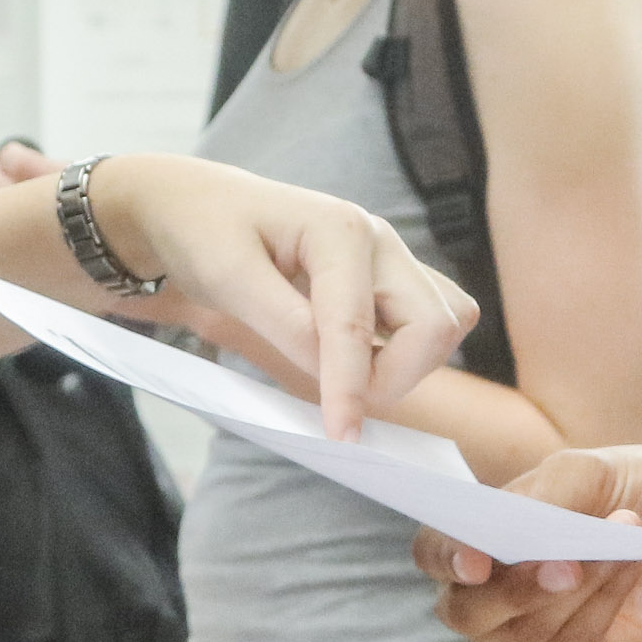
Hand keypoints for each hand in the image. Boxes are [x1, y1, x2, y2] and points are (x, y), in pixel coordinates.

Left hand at [84, 155, 472, 434]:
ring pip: (444, 321)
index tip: (341, 436)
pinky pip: (432, 316)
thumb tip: (327, 371)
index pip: (355, 325)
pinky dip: (411, 350)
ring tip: (349, 377)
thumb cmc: (203, 233)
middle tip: (342, 402)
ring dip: (409, 364)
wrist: (196, 205)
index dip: (350, 388)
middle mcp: (377, 239)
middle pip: (432, 324)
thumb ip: (283, 323)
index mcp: (337, 229)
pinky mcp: (390, 274)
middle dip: (396, 375)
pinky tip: (362, 358)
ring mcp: (390, 255)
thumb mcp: (227, 277)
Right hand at [428, 448, 641, 641]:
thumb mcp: (593, 473)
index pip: (434, 554)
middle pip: (467, 612)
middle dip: (518, 591)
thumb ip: (548, 495)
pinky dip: (598, 613)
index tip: (477, 562)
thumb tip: (514, 523)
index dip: (446, 559)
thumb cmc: (631, 488)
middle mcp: (484, 598)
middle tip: (569, 564)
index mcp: (476, 540)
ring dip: (574, 596)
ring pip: (520, 638)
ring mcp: (520, 641)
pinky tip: (628, 574)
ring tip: (621, 549)